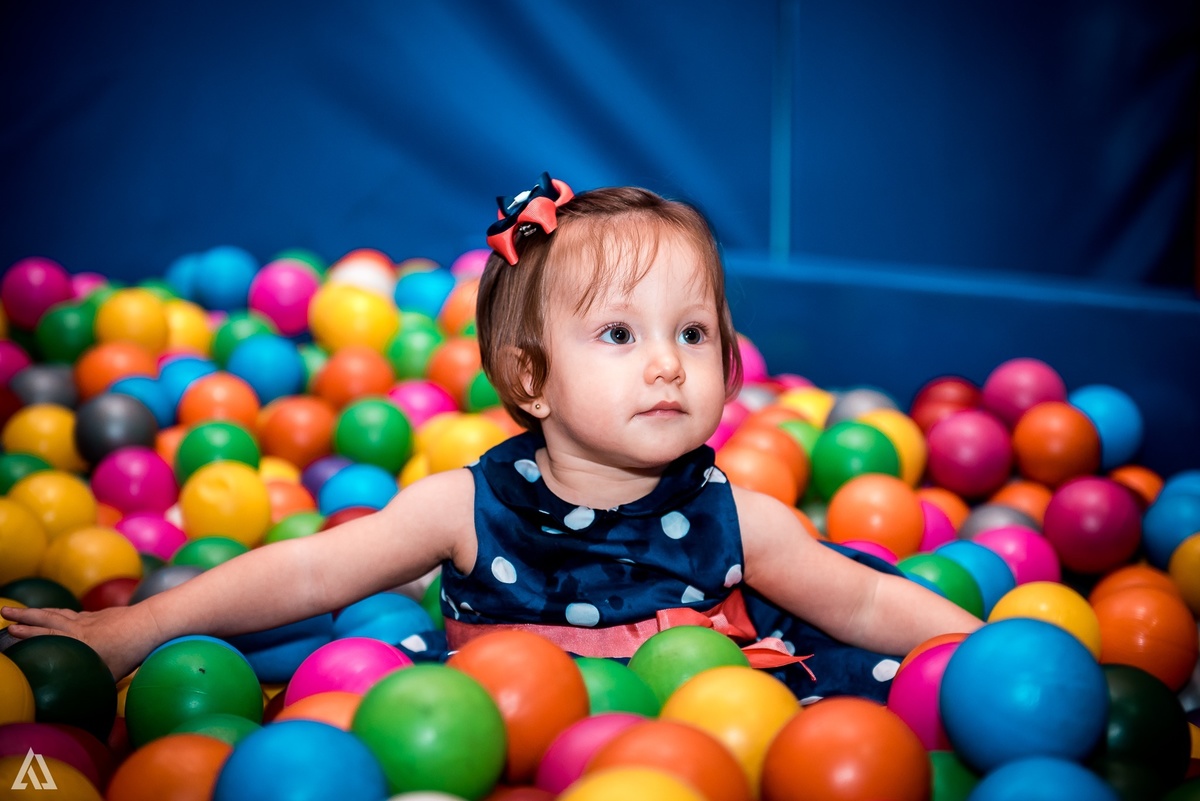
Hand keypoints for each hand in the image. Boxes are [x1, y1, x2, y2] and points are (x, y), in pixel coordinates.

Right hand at [2, 604, 161, 680]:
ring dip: (38, 612)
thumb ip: (92, 686)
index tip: (9, 631)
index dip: (27, 634)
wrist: (151, 623)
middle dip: (23, 616)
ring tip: (22, 612)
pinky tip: (55, 615)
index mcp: (78, 642)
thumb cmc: (131, 652)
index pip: (46, 636)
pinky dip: (60, 613)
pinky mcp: (99, 615)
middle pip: (46, 618)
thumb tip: (82, 710)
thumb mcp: (110, 675)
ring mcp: (89, 618)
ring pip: (58, 613)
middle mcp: (79, 627)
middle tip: (3, 612)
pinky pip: (74, 614)